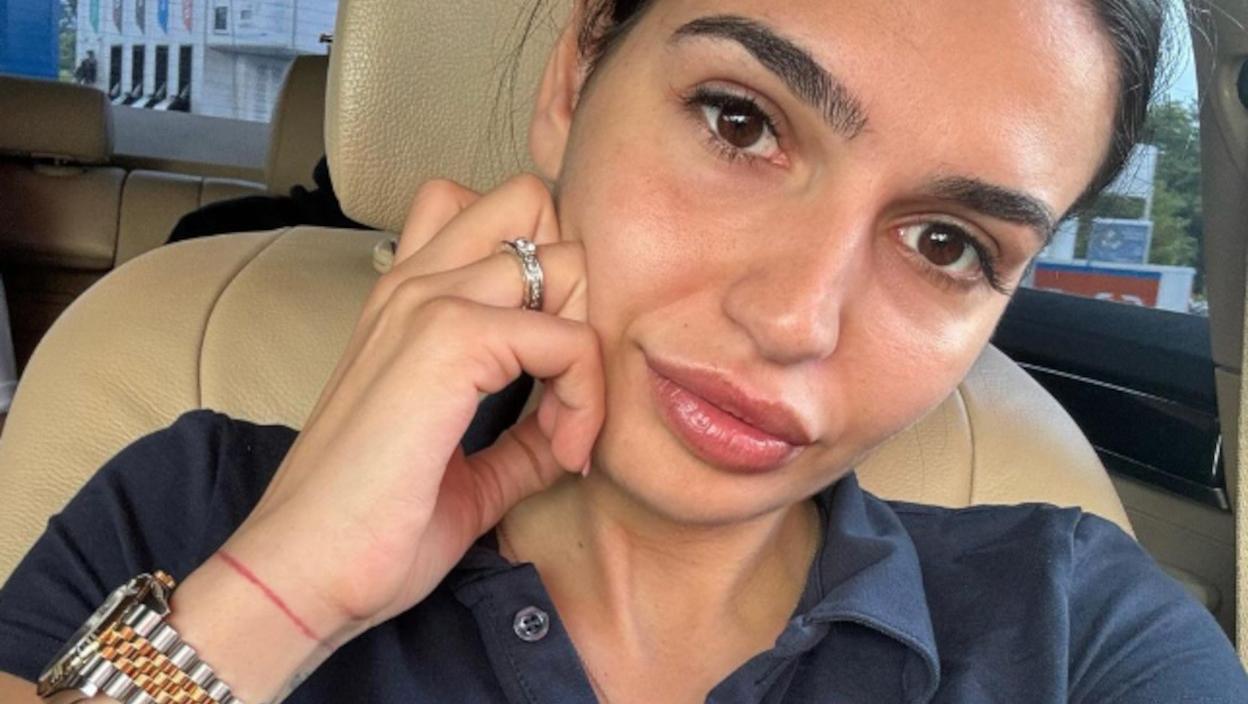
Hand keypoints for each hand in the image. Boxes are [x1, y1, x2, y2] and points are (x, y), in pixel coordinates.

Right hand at [222, 174, 603, 642]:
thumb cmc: (370, 528)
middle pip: (535, 205)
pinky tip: (566, 450)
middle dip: (577, 288)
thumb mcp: (468, 471)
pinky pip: (567, 336)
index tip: (555, 399)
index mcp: (411, 302)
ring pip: (563, 256)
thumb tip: (575, 426)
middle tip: (567, 377)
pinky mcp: (447, 341)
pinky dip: (585, 394)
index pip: (502, 220)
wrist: (304, 573)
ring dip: (586, 336)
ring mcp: (429, 304)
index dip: (552, 293)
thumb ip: (524, 437)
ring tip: (567, 418)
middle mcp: (417, 284)